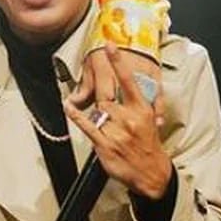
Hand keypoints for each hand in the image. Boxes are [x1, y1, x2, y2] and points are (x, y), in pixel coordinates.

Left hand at [64, 44, 172, 199]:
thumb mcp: (151, 120)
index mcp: (141, 109)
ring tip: (91, 108)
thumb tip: (137, 86)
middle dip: (99, 88)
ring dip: (91, 107)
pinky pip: (87, 126)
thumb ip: (142, 102)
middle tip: (95, 77)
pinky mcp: (105, 145)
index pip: (128, 80)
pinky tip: (69, 107)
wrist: (151, 174)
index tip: (110, 46)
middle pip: (106, 95)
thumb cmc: (149, 146)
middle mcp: (129, 118)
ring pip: (97, 110)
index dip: (118, 62)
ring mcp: (116, 132)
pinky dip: (77, 116)